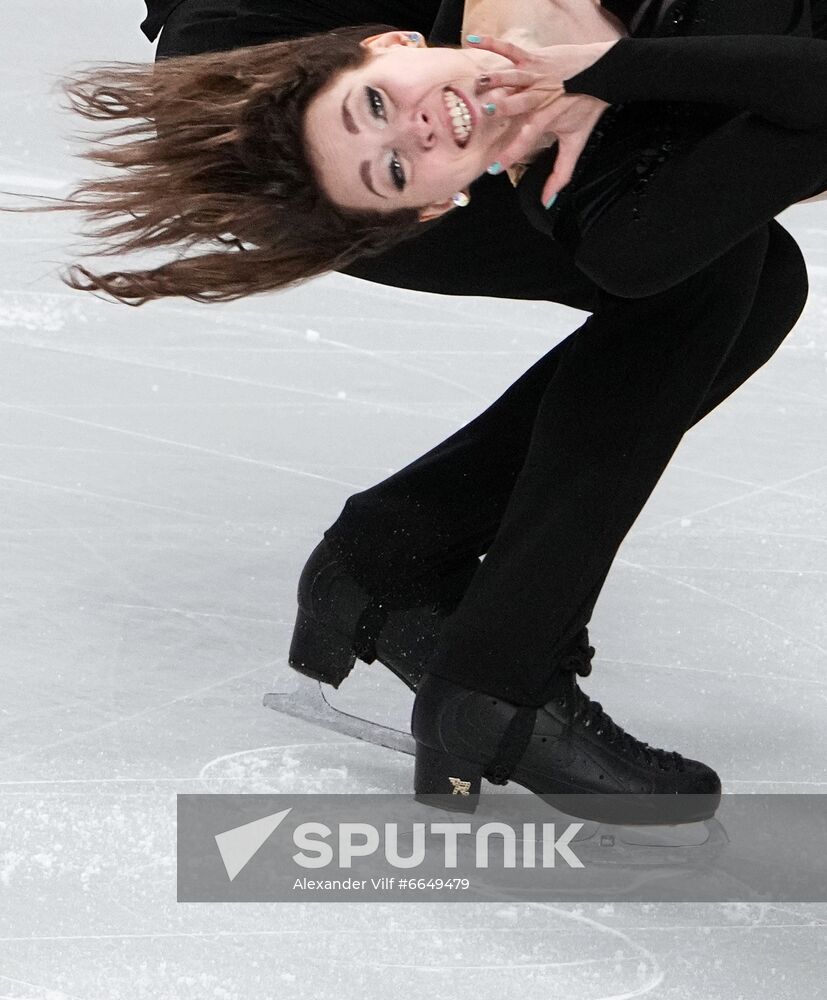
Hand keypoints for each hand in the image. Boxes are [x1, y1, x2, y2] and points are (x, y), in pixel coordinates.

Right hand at [467, 34, 614, 204]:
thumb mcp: (575, 143)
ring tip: (477, 84)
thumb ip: (561, 174)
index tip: (494, 168)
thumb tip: (548, 202)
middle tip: (485, 114)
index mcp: (547, 117)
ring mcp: (536, 74)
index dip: (511, 154)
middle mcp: (540, 95)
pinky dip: (492, 44)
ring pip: (511, 76)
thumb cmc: (586, 108)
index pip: (527, 139)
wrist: (604, 72)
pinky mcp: (533, 57)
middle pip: (518, 103)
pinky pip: (510, 49)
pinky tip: (472, 41)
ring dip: (495, 80)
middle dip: (502, 107)